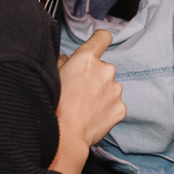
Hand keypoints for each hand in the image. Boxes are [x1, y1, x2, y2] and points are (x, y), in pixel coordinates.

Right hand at [52, 30, 123, 173]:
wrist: (65, 135)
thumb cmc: (55, 105)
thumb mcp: (53, 76)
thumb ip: (63, 63)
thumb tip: (68, 61)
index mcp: (87, 59)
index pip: (102, 37)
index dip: (100, 40)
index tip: (98, 44)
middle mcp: (106, 70)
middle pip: (103, 68)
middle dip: (94, 77)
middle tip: (79, 92)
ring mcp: (116, 90)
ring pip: (110, 87)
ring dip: (101, 94)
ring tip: (84, 107)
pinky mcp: (121, 108)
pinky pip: (114, 104)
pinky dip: (106, 109)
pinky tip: (92, 117)